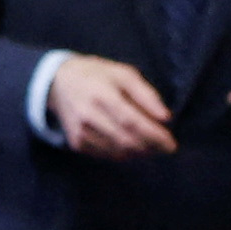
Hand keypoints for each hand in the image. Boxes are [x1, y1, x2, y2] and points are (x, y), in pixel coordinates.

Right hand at [47, 54, 179, 160]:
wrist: (59, 82)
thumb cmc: (97, 75)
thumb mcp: (124, 74)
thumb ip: (146, 95)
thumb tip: (166, 118)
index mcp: (102, 95)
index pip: (133, 123)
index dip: (155, 136)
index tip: (171, 144)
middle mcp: (89, 116)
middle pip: (126, 141)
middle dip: (151, 147)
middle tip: (164, 147)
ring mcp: (81, 132)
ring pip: (118, 152)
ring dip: (139, 152)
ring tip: (150, 145)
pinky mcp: (77, 143)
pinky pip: (107, 155)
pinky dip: (124, 154)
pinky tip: (132, 145)